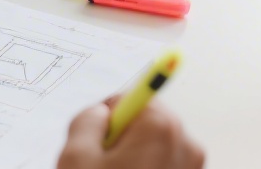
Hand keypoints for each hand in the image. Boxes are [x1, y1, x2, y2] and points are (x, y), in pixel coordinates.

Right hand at [57, 100, 203, 168]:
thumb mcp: (75, 156)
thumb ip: (87, 120)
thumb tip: (100, 112)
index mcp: (160, 127)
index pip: (131, 99)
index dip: (108, 120)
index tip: (99, 141)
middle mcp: (186, 144)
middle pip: (146, 124)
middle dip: (121, 141)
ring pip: (154, 149)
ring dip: (132, 161)